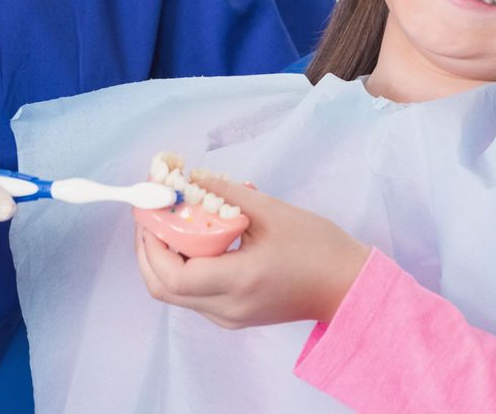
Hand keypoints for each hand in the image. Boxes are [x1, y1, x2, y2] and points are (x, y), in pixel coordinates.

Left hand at [134, 173, 369, 329]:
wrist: (348, 287)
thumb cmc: (317, 247)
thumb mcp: (272, 211)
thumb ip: (226, 193)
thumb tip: (190, 178)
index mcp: (237, 281)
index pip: (171, 273)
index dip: (151, 241)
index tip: (149, 209)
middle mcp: (226, 308)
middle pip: (164, 288)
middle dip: (148, 250)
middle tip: (149, 214)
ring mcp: (229, 317)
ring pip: (176, 294)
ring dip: (162, 259)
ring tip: (165, 222)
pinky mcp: (234, 316)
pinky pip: (194, 295)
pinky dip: (181, 269)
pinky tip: (190, 240)